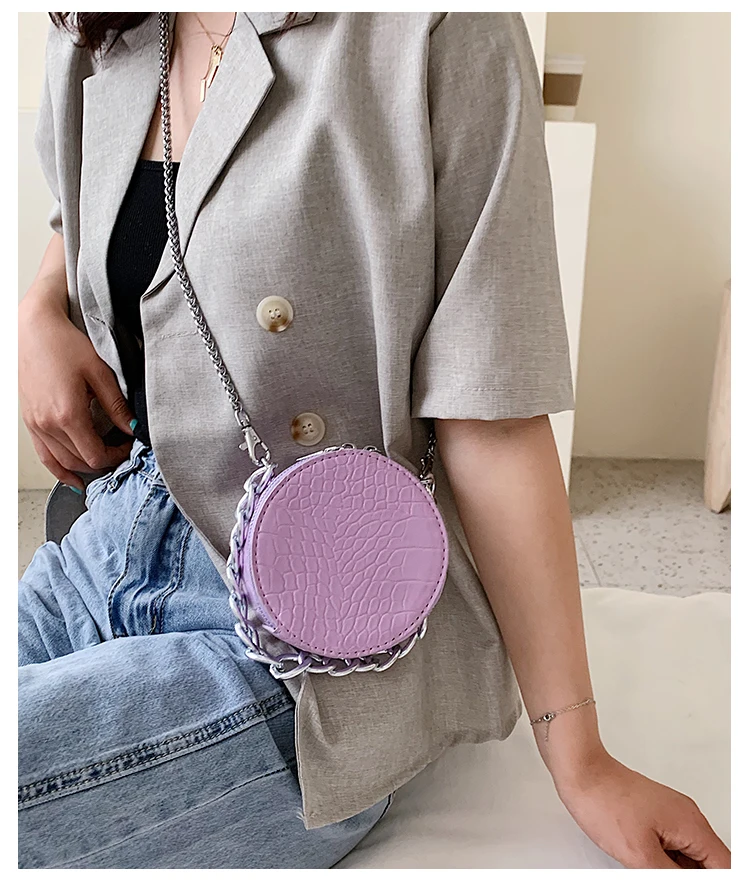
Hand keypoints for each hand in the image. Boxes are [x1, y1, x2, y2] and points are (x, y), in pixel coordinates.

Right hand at [19, 290, 134, 490]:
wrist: (33, 330)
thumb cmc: (64, 345)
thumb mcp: (100, 373)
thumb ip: (116, 405)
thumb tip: (132, 428)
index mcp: (67, 415)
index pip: (96, 455)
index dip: (116, 456)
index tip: (129, 447)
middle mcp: (48, 425)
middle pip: (80, 461)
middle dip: (104, 461)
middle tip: (121, 453)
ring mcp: (35, 425)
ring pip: (62, 462)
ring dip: (84, 467)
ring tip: (103, 463)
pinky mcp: (30, 421)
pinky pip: (44, 456)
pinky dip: (59, 469)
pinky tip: (72, 477)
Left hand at [555, 752, 729, 868]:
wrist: (579, 770)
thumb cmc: (603, 801)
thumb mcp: (640, 856)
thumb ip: (673, 877)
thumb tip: (689, 879)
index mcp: (691, 825)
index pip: (723, 865)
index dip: (713, 879)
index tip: (681, 876)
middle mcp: (686, 815)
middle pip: (707, 860)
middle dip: (688, 873)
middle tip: (655, 868)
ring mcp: (670, 811)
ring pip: (687, 853)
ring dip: (675, 867)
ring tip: (646, 864)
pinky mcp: (654, 811)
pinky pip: (670, 842)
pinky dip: (663, 857)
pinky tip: (643, 862)